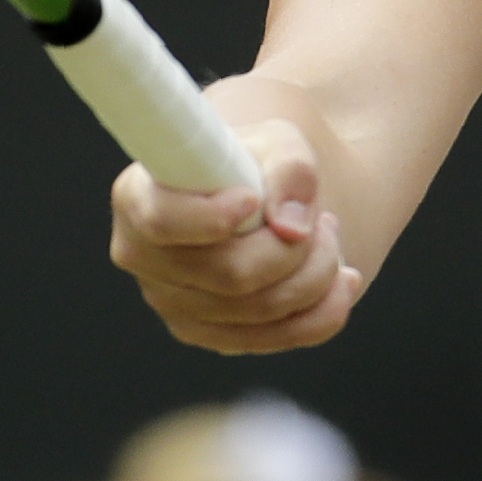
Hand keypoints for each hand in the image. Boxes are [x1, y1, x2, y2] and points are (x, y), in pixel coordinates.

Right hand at [107, 119, 365, 353]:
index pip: (162, 222)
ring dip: (316, 275)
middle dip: (295, 250)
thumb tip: (291, 228)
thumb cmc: (260, 163)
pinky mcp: (208, 334)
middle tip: (324, 219)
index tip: (254, 199)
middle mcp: (143, 256)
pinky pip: (275, 339)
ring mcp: (172, 303)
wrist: (267, 197)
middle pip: (230, 274)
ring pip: (259, 311)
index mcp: (138, 195)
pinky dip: (322, 312)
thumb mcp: (280, 142)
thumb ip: (290, 168)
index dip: (211, 217)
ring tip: (330, 238)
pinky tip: (342, 282)